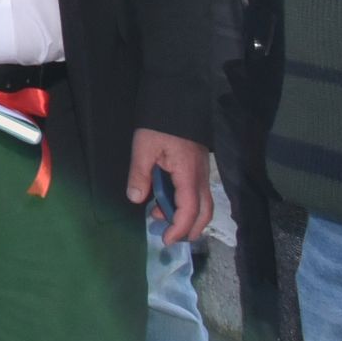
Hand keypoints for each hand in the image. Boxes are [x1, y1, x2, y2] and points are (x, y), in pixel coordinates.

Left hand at [132, 131, 212, 246]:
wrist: (177, 100)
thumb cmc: (159, 124)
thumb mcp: (143, 147)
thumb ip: (140, 174)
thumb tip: (136, 199)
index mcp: (188, 174)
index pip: (190, 210)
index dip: (179, 228)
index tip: (166, 239)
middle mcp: (201, 177)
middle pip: (204, 213)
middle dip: (190, 229)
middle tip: (170, 237)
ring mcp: (202, 172)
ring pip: (203, 204)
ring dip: (186, 216)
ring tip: (160, 215)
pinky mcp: (199, 167)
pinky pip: (198, 193)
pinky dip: (186, 203)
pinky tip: (165, 199)